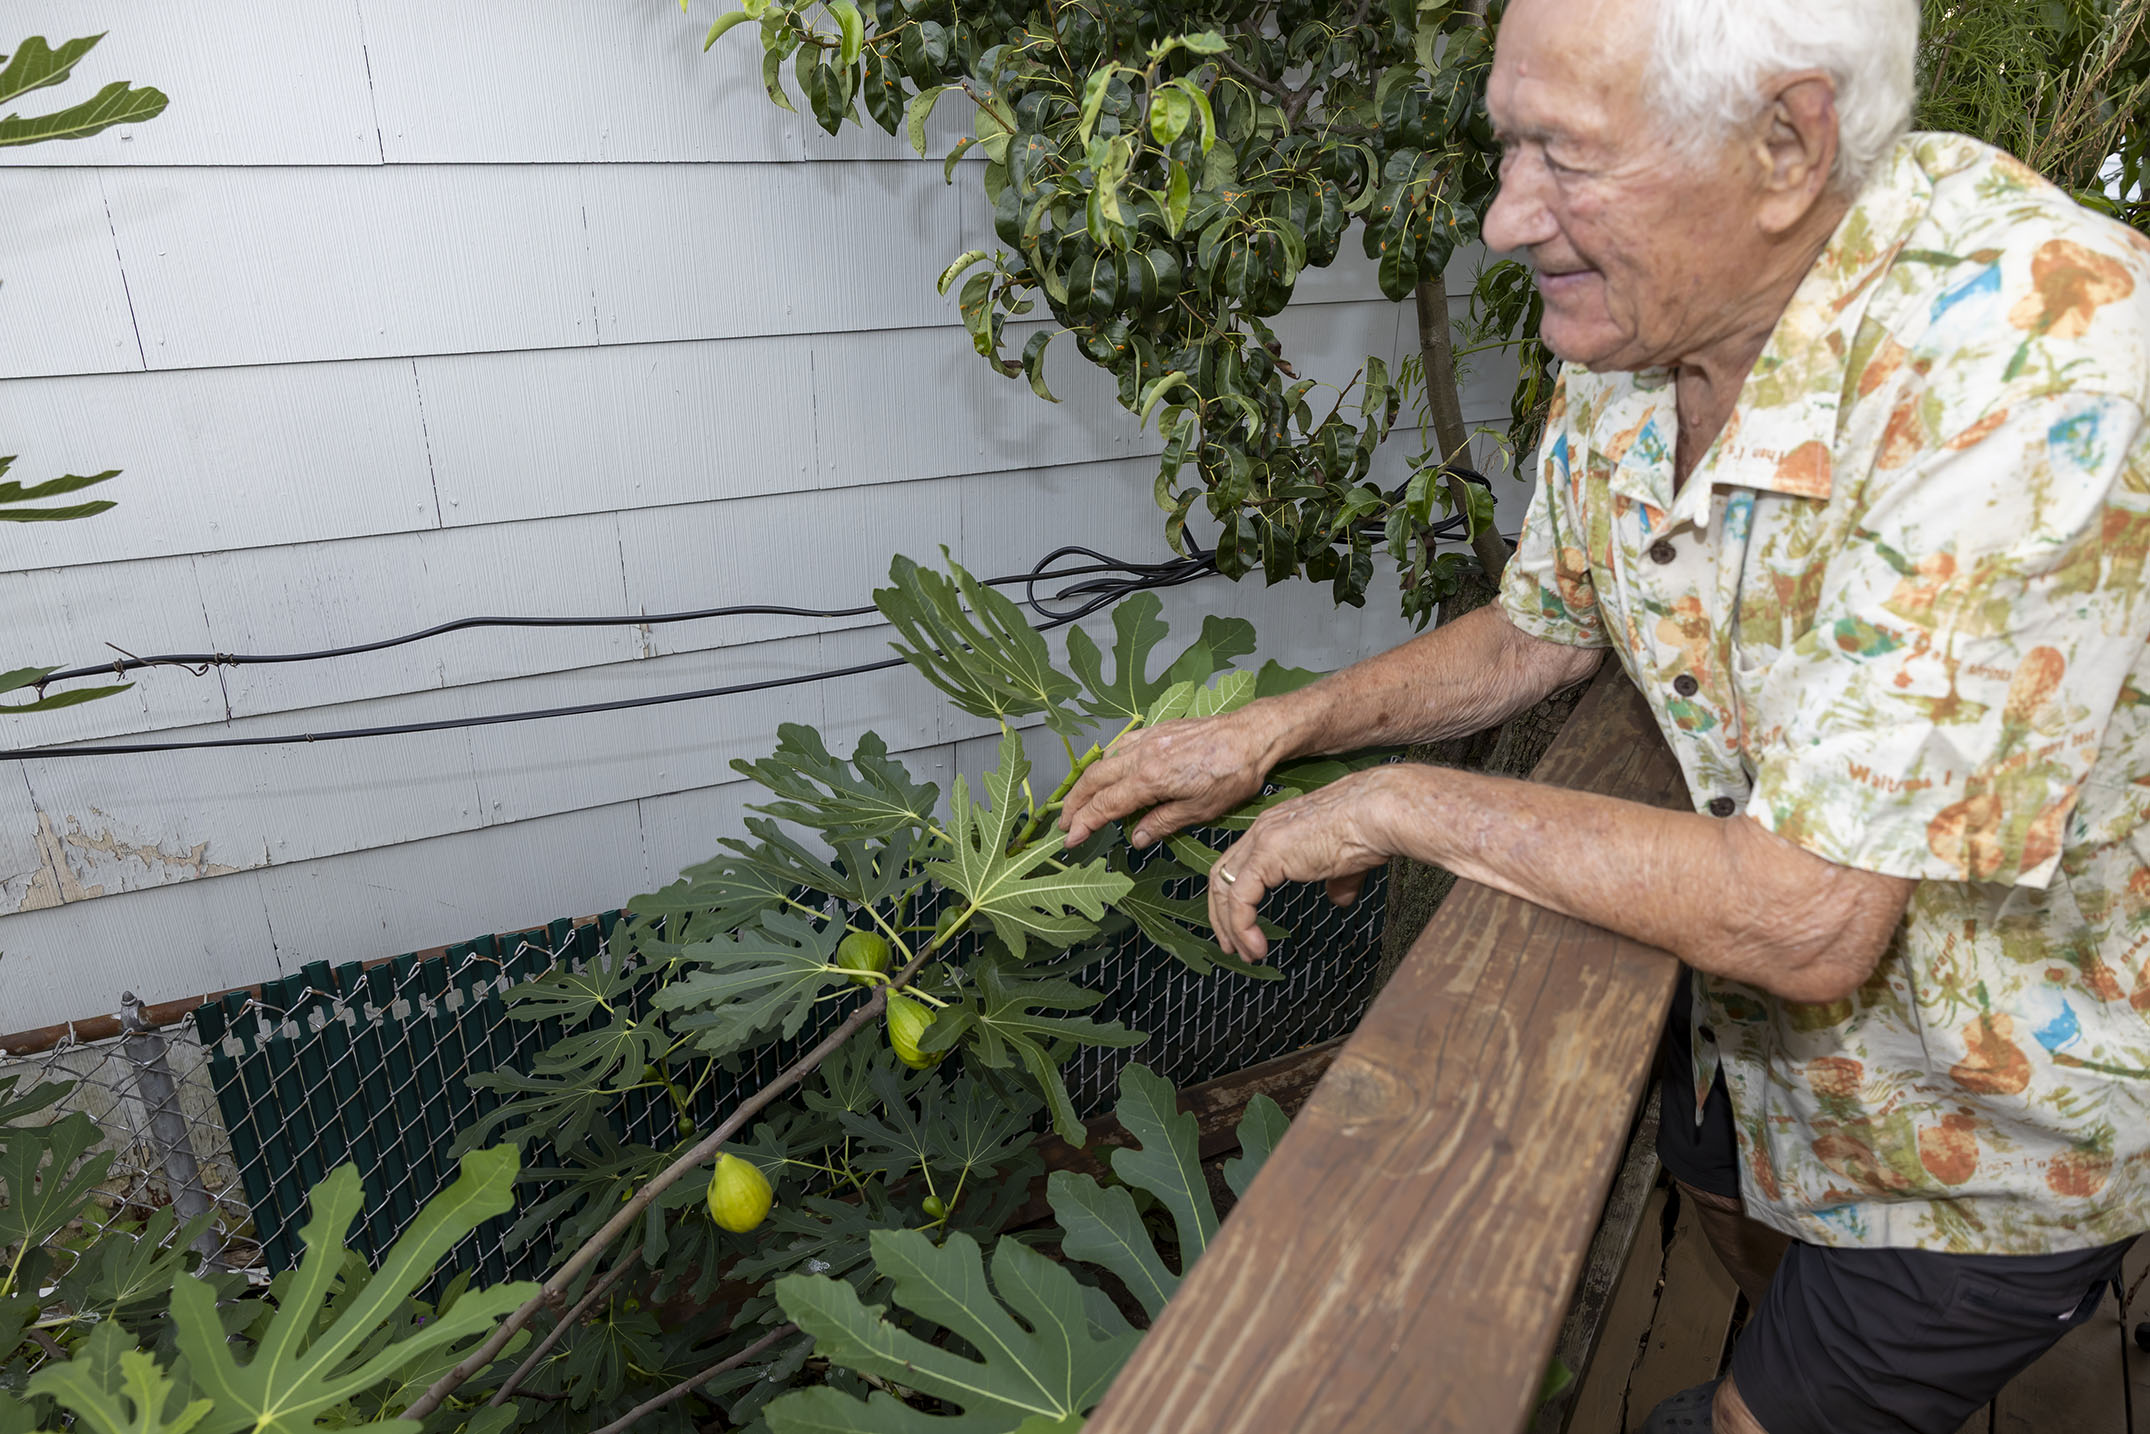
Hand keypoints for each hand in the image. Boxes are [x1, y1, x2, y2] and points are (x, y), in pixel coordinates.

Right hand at [1059, 712, 1277, 847]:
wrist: (1251, 736)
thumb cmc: (1233, 773)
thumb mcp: (1200, 810)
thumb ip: (1163, 823)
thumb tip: (1137, 838)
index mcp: (1150, 779)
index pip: (1105, 805)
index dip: (1084, 824)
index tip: (1071, 839)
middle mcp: (1142, 756)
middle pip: (1094, 780)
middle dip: (1074, 803)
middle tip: (1065, 823)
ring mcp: (1148, 739)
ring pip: (1104, 759)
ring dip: (1086, 781)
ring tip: (1080, 800)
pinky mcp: (1158, 729)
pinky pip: (1121, 744)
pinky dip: (1106, 759)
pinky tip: (1109, 769)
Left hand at [1208, 767, 1414, 962]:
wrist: (1378, 813)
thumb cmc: (1369, 829)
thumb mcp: (1346, 862)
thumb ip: (1336, 881)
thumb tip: (1339, 898)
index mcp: (1276, 828)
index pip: (1238, 864)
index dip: (1234, 898)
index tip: (1241, 927)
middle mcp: (1263, 829)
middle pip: (1222, 875)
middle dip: (1221, 915)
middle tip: (1232, 946)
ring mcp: (1262, 840)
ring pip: (1224, 888)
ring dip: (1230, 927)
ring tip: (1245, 953)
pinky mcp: (1267, 854)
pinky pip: (1240, 898)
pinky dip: (1242, 926)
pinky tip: (1257, 946)